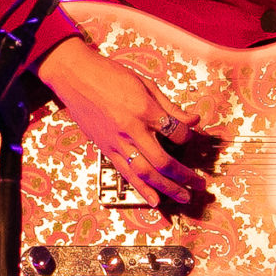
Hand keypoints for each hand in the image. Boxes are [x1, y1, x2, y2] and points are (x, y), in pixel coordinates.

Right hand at [37, 37, 204, 203]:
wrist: (76, 77)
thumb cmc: (110, 75)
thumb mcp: (146, 84)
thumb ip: (170, 106)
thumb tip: (193, 120)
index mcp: (144, 109)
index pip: (176, 132)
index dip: (188, 137)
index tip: (190, 137)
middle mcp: (131, 130)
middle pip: (163, 161)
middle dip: (184, 176)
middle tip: (199, 184)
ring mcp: (117, 142)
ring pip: (145, 173)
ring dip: (167, 188)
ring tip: (183, 197)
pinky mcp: (106, 149)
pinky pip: (126, 174)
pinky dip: (141, 189)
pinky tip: (154, 201)